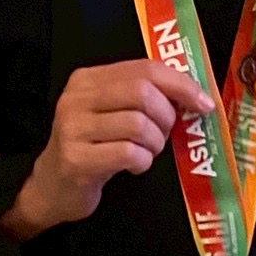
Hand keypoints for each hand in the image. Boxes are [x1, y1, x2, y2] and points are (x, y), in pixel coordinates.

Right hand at [1, 59, 212, 239]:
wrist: (52, 187)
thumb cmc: (93, 147)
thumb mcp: (111, 113)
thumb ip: (142, 97)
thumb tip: (195, 95)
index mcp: (89, 79)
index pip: (144, 68)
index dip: (180, 84)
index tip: (203, 103)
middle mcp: (77, 97)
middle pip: (142, 93)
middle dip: (166, 116)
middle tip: (165, 134)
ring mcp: (73, 128)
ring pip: (138, 124)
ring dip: (155, 143)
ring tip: (147, 151)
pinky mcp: (76, 159)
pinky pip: (128, 153)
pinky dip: (142, 161)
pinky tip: (135, 165)